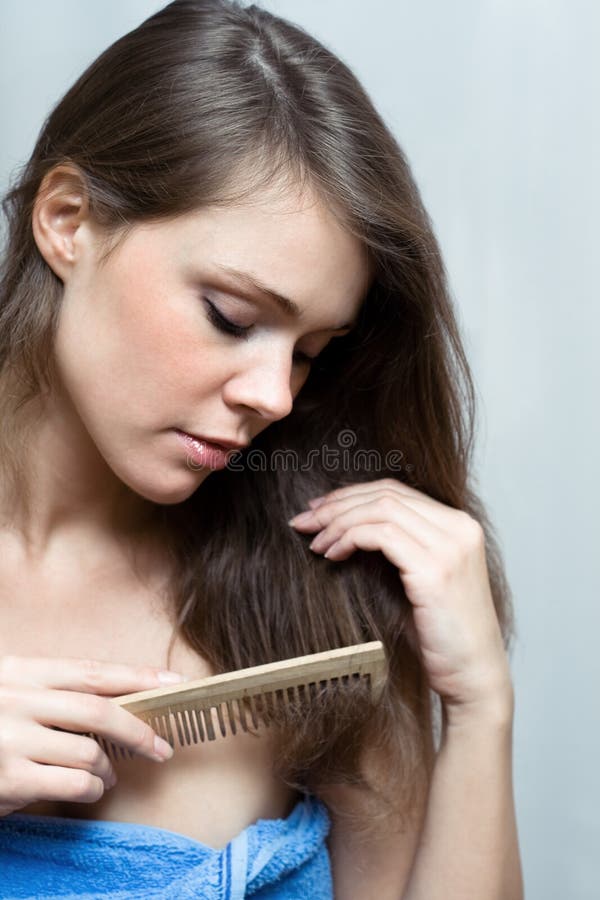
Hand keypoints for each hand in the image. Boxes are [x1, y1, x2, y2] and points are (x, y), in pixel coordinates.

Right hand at [0, 655, 183, 816]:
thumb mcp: (12, 691)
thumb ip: (53, 692)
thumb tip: (119, 700)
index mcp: (21, 672)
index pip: (92, 671)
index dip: (137, 675)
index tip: (175, 681)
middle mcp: (17, 701)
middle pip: (98, 712)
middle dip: (139, 731)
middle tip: (162, 747)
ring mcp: (10, 740)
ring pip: (88, 754)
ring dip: (108, 770)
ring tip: (106, 775)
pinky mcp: (8, 779)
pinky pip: (73, 785)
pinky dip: (92, 790)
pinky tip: (88, 790)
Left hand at [289, 478, 512, 721]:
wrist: (473, 677)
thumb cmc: (441, 636)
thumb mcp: (419, 580)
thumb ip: (398, 547)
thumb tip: (344, 526)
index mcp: (458, 525)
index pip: (396, 491)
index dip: (352, 496)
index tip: (319, 510)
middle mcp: (459, 528)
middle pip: (386, 494)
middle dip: (338, 504)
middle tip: (305, 521)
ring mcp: (450, 547)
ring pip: (380, 509)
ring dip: (339, 522)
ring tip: (316, 543)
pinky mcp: (435, 570)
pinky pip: (381, 535)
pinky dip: (350, 538)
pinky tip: (333, 555)